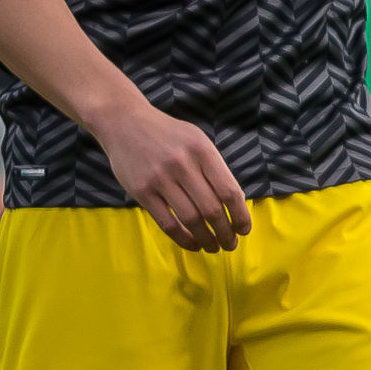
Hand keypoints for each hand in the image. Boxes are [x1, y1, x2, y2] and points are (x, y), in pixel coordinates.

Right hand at [91, 101, 251, 252]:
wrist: (125, 122)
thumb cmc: (168, 134)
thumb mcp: (197, 140)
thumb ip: (214, 168)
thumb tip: (234, 203)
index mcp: (203, 151)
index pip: (229, 191)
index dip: (240, 215)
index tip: (244, 230)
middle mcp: (183, 165)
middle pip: (211, 209)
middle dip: (225, 232)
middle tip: (231, 244)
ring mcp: (160, 179)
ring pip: (190, 219)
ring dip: (206, 239)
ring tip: (214, 247)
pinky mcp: (141, 192)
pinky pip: (166, 223)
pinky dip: (182, 238)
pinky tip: (193, 244)